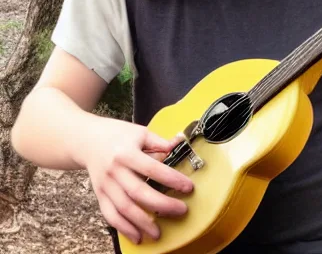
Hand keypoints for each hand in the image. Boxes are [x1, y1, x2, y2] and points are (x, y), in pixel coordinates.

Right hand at [79, 117, 193, 244]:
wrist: (87, 140)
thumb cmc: (116, 135)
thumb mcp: (140, 132)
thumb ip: (159, 142)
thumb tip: (178, 144)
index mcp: (127, 153)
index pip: (152, 168)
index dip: (171, 179)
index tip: (188, 187)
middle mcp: (115, 171)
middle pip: (139, 192)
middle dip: (162, 205)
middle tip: (181, 210)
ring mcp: (106, 185)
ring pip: (124, 208)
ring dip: (143, 223)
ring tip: (159, 232)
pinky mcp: (100, 195)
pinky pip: (111, 215)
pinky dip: (124, 228)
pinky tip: (137, 236)